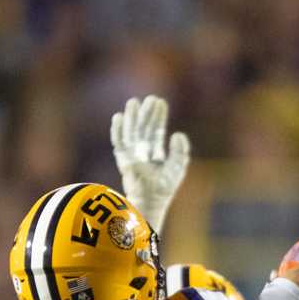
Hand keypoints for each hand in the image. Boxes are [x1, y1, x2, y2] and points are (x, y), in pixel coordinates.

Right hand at [108, 94, 189, 233]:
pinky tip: (119, 117)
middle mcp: (142, 154)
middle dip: (146, 114)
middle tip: (150, 98)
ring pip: (131, 132)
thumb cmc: (164, 189)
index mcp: (154, 155)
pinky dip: (117, 130)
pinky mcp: (123, 160)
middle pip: (143, 129)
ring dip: (132, 117)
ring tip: (134, 102)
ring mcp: (131, 157)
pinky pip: (119, 142)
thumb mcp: (177, 167)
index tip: (161, 103)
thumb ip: (180, 151)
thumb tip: (177, 133)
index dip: (158, 118)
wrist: (151, 201)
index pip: (156, 132)